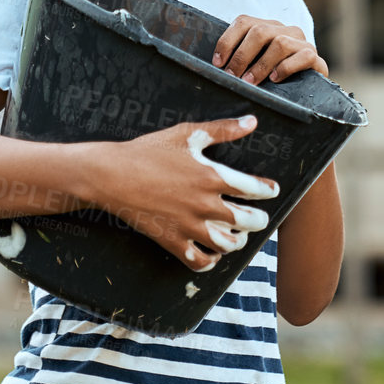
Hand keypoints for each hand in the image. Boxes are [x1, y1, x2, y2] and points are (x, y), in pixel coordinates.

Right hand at [90, 113, 279, 270]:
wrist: (111, 174)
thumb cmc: (149, 151)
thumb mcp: (187, 134)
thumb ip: (223, 129)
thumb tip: (253, 121)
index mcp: (211, 177)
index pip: (254, 189)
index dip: (268, 191)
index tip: (272, 191)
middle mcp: (204, 205)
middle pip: (247, 221)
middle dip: (259, 220)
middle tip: (259, 217)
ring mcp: (188, 226)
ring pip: (227, 245)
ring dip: (238, 241)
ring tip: (238, 235)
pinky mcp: (171, 241)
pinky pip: (199, 262)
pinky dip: (211, 261)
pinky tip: (213, 253)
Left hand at [212, 16, 327, 85]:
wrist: (306, 89)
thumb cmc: (273, 77)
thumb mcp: (254, 64)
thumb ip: (240, 59)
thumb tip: (217, 66)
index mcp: (267, 27)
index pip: (243, 22)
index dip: (227, 41)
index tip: (218, 63)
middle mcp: (285, 30)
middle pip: (259, 32)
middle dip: (242, 55)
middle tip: (232, 76)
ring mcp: (302, 42)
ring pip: (280, 43)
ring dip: (261, 65)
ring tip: (250, 81)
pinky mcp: (315, 57)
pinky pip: (303, 56)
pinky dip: (286, 68)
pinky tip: (275, 79)